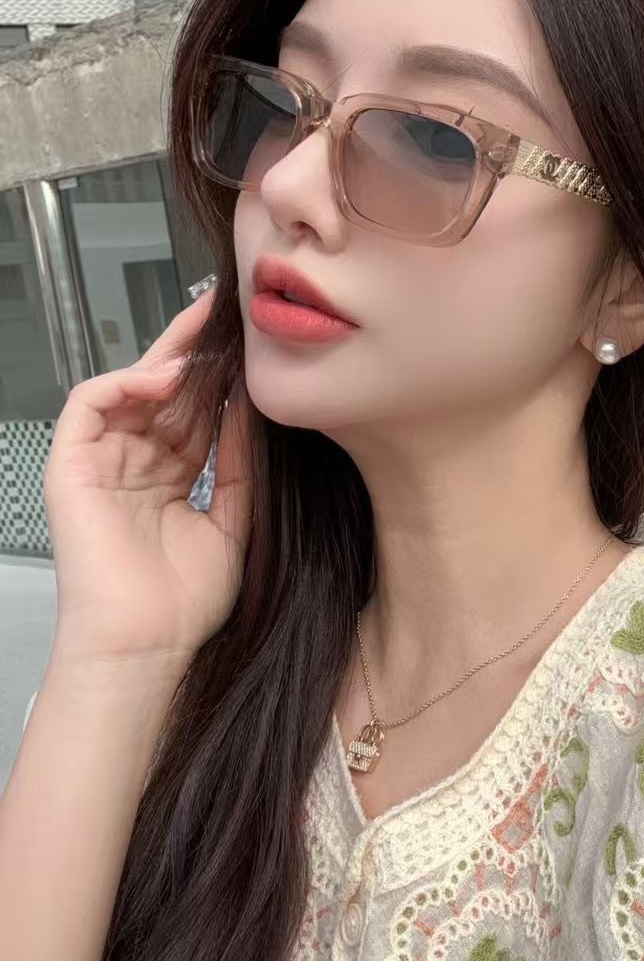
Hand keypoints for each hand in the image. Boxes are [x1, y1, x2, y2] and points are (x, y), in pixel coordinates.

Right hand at [42, 285, 252, 676]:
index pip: (194, 415)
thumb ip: (240, 468)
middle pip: (163, 394)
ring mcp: (100, 465)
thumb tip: (255, 413)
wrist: (147, 645)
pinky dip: (126, 383)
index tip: (250, 351)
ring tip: (205, 342)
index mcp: (169, 480)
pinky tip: (166, 379)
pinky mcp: (70, 467)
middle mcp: (134, 466)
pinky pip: (90, 404)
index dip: (219, 382)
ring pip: (129, 390)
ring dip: (166, 361)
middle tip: (224, 314)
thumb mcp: (231, 522)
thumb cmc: (183, 604)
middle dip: (193, 353)